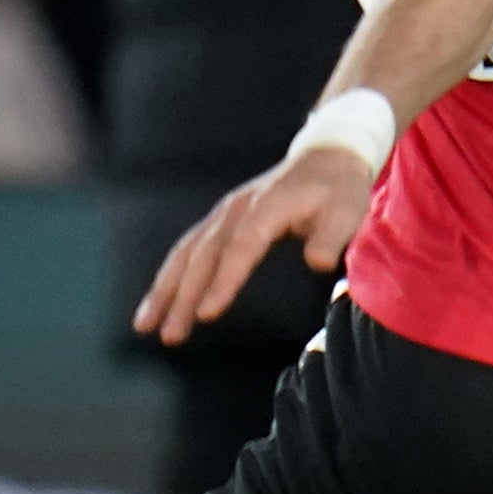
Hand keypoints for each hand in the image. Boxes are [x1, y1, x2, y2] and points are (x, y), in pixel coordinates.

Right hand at [132, 146, 369, 345]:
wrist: (326, 158)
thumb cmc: (338, 191)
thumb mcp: (347, 211)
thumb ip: (331, 238)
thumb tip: (317, 263)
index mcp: (266, 209)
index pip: (240, 249)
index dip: (223, 281)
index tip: (207, 313)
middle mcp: (236, 210)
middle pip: (203, 256)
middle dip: (182, 297)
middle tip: (168, 335)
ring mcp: (223, 213)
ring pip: (185, 254)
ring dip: (164, 290)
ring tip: (145, 325)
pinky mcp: (219, 220)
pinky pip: (187, 248)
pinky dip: (169, 276)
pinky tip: (156, 301)